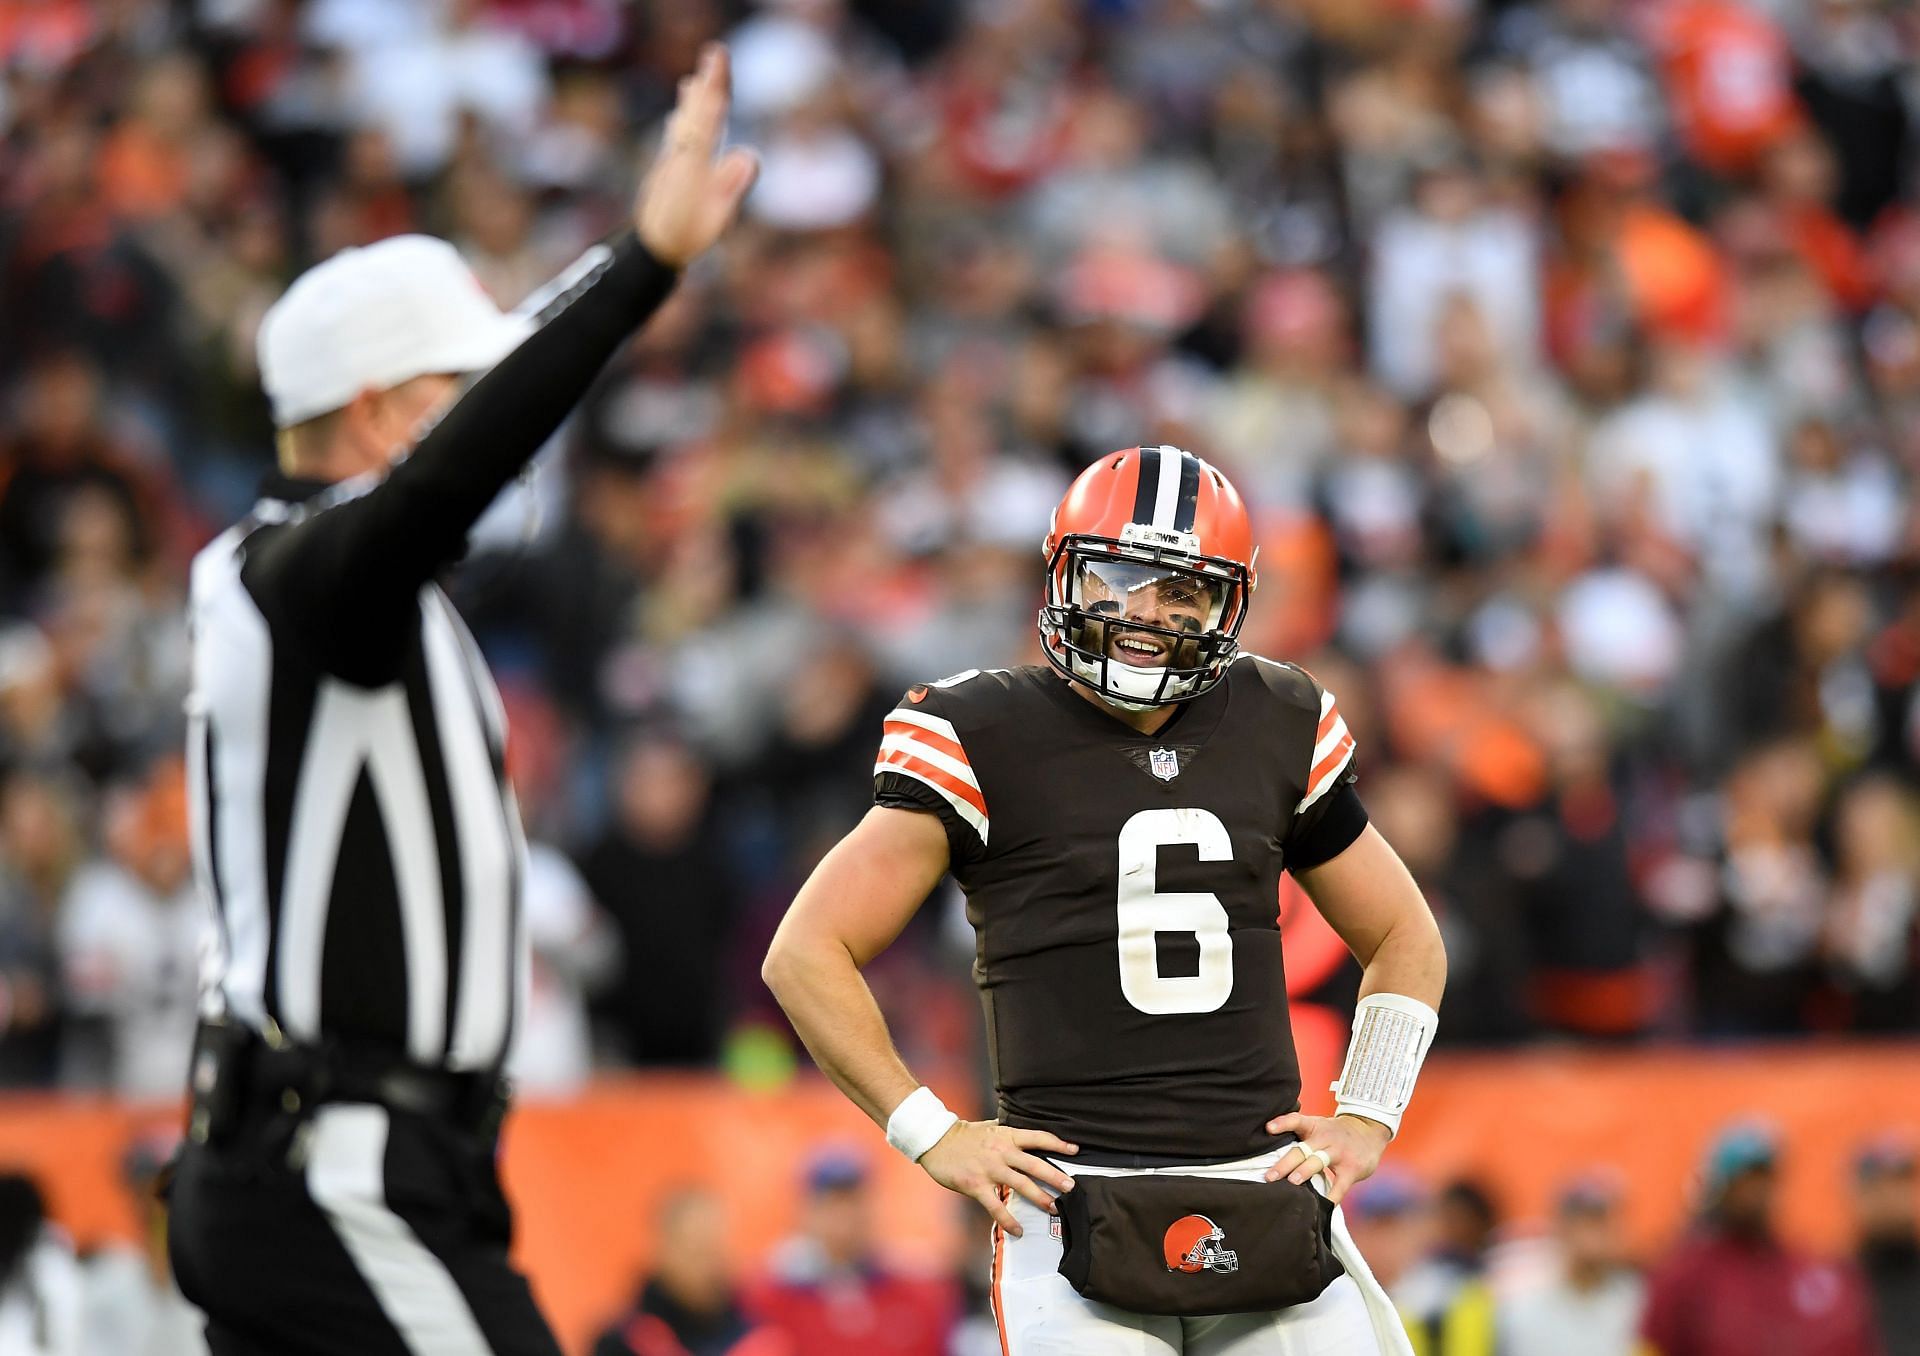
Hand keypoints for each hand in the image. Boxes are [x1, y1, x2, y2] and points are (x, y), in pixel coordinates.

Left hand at [635, 44, 758, 266]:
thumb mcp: (717, 215)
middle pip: (696, 112)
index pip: (709, 115)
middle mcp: (681, 154)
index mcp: (695, 160)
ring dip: (691, 100)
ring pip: (684, 122)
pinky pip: (677, 137)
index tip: (718, 59)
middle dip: (707, 83)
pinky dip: (682, 120)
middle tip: (714, 54)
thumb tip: (751, 155)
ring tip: (692, 80)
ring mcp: (672, 161)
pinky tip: (679, 119)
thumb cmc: (687, 234)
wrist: (651, 248)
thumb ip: (733, 184)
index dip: (715, 85)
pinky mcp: (668, 171)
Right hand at [918, 1120, 1078, 1236]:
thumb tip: (1027, 1135)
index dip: (1058, 1144)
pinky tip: (1019, 1230)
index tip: (1075, 1150)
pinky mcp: (976, 1185)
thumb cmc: (964, 1135)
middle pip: (1035, 1164)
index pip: (1038, 1138)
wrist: (936, 1140)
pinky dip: (1008, 1220)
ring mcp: (990, 1169)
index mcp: (1006, 1136)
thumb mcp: (990, 1127)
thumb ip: (1008, 1133)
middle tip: (1072, 1187)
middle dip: (1055, 1177)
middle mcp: (1001, 1152)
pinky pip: (996, 1206)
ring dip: (1039, 1198)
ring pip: (1020, 1185)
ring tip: (1053, 1208)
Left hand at [1263, 1111, 1391, 1204]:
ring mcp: (1339, 1153)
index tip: (1268, 1128)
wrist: (1369, 1130)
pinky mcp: (1351, 1169)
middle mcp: (1325, 1138)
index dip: (1282, 1123)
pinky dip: (1331, 1196)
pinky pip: (1340, 1185)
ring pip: (1318, 1162)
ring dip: (1304, 1172)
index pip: (1297, 1121)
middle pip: (1302, 1149)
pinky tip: (1321, 1205)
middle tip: (1269, 1176)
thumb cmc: (1335, 1132)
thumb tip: (1269, 1150)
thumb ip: (1299, 1135)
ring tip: (1292, 1183)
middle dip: (1285, 1163)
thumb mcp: (1318, 1126)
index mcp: (1314, 1127)